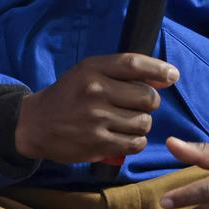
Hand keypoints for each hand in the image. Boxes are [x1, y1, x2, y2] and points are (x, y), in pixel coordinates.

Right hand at [14, 53, 178, 163]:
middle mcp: (95, 91)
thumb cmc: (67, 95)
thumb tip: (165, 77)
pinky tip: (124, 137)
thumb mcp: (86, 73)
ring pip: (144, 122)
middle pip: (146, 97)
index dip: (159, 69)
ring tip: (126, 122)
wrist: (35, 124)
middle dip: (149, 102)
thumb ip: (120, 72)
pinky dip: (135, 141)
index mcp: (92, 69)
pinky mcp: (97, 143)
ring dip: (141, 124)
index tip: (173, 75)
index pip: (134, 64)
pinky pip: (135, 143)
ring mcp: (96, 119)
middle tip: (137, 105)